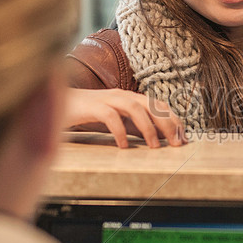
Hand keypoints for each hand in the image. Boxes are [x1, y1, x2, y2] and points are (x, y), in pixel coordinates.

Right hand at [64, 88, 184, 147]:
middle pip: (153, 105)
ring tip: (153, 147)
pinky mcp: (93, 107)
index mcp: (131, 98)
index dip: (174, 121)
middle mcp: (123, 95)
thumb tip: (158, 138)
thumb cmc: (90, 114)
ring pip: (135, 109)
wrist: (58, 104)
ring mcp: (108, 99)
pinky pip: (111, 117)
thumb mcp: (118, 120)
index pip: (160, 106)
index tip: (184, 138)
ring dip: (148, 128)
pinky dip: (120, 132)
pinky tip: (124, 146)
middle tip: (176, 144)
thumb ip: (136, 126)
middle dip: (168, 124)